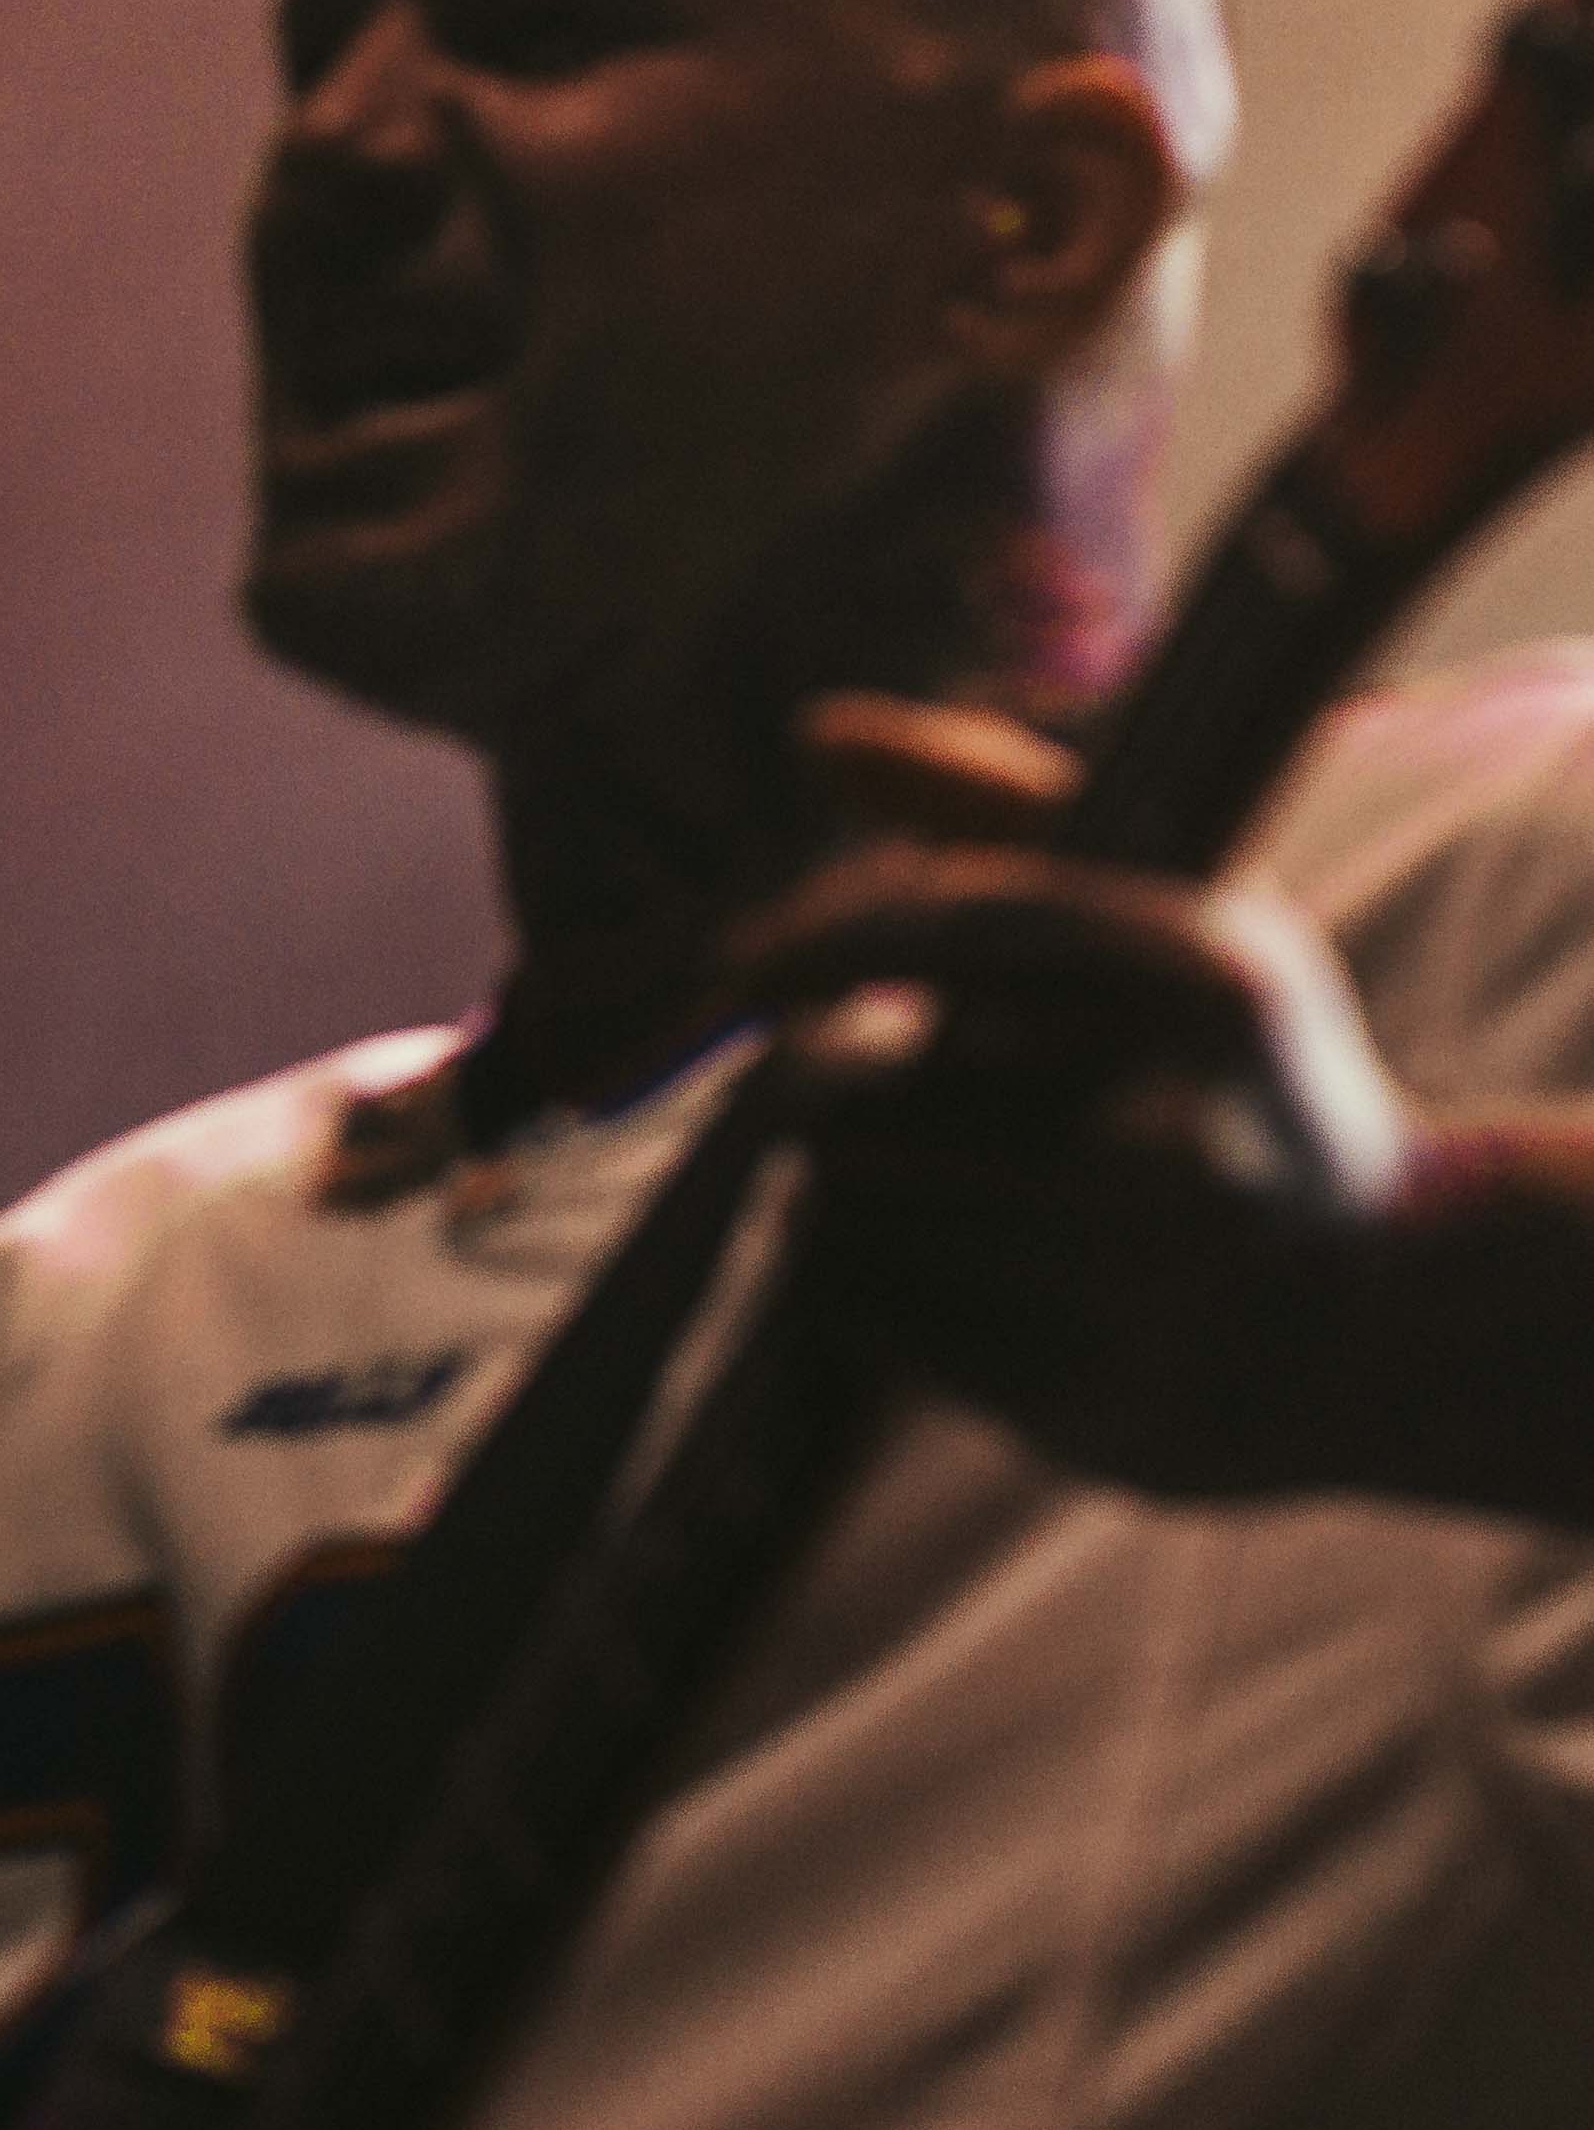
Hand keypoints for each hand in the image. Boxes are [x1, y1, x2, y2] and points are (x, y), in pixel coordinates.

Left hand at [734, 693, 1463, 1500]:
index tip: (741, 963)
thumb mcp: (1170, 924)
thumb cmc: (1238, 1081)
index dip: (815, 936)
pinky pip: (863, 1315)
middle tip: (860, 1083)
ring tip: (920, 1169)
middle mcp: (1179, 1136)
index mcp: (1212, 983)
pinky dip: (858, 1277)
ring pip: (841, 1206)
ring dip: (835, 1180)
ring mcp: (1137, 1286)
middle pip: (851, 1088)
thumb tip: (819, 732)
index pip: (949, 921)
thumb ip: (997, 810)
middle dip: (824, 1081)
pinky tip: (941, 1256)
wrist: (1388, 1301)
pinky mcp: (1088, 1397)